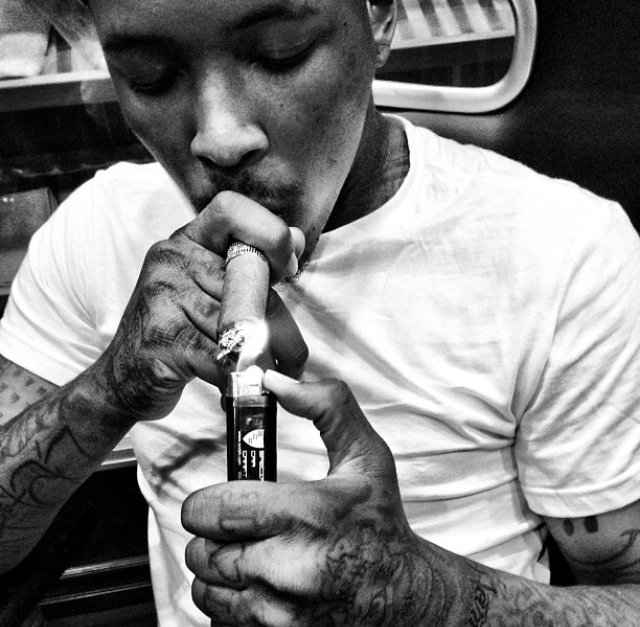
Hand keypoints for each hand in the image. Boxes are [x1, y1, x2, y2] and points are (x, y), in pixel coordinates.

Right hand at [90, 191, 306, 421]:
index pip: (233, 210)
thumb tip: (298, 239)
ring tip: (270, 376)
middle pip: (251, 281)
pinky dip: (240, 377)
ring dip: (266, 359)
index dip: (270, 234)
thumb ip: (251, 269)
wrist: (123, 380)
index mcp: (187, 241)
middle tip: (292, 359)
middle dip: (281, 328)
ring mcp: (162, 295)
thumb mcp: (210, 292)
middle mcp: (171, 258)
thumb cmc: (178, 334)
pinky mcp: (162, 337)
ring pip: (243, 323)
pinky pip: (223, 356)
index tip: (285, 269)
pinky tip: (239, 385)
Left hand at [182, 371, 422, 625]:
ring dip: (217, 569)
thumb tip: (276, 382)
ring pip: (206, 589)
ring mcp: (280, 613)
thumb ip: (325, 407)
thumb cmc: (380, 523)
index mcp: (306, 515)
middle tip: (234, 526)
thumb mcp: (365, 455)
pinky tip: (258, 584)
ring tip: (248, 554)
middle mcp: (289, 569)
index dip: (205, 503)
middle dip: (210, 535)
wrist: (406, 596)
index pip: (218, 509)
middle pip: (203, 551)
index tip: (217, 501)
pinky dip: (229, 601)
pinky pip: (222, 621)